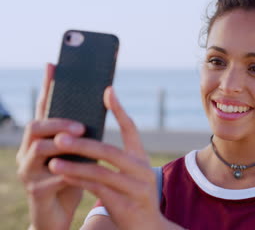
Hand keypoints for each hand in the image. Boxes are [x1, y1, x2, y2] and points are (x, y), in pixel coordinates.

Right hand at [16, 63, 85, 229]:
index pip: (44, 109)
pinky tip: (82, 170)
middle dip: (58, 122)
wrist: (60, 214)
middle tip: (81, 124)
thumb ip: (84, 132)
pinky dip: (69, 172)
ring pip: (39, 150)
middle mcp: (29, 152)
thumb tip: (105, 100)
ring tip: (81, 138)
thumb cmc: (72, 178)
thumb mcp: (80, 153)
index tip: (54, 64)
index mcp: (42, 139)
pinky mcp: (36, 191)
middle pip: (35, 127)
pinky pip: (50, 178)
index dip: (48, 87)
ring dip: (62, 144)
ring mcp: (28, 171)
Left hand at [48, 86, 165, 229]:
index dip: (119, 110)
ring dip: (74, 166)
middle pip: (110, 151)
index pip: (131, 129)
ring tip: (54, 161)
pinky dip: (79, 182)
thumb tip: (88, 138)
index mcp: (141, 158)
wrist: (148, 227)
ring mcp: (135, 188)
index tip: (107, 90)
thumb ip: (117, 157)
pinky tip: (64, 176)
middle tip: (59, 136)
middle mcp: (141, 170)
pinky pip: (97, 191)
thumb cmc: (132, 196)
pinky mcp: (126, 205)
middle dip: (83, 144)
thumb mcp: (130, 174)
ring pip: (100, 173)